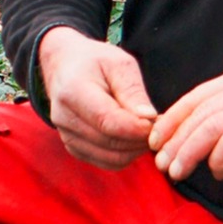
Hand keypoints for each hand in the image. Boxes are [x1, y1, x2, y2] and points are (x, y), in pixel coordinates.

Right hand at [38, 27, 157, 167]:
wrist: (65, 67)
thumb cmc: (95, 61)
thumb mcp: (118, 63)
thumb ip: (133, 90)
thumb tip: (149, 118)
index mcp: (73, 91)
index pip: (108, 121)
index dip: (136, 128)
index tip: (157, 122)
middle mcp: (64, 118)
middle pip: (110, 143)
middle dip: (140, 140)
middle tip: (158, 127)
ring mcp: (66, 136)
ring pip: (110, 158)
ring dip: (135, 150)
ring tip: (147, 132)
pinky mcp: (73, 147)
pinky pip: (106, 162)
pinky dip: (125, 155)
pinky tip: (133, 139)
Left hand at [149, 68, 222, 188]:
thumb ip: (208, 125)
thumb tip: (167, 136)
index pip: (193, 98)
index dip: (169, 121)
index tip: (153, 142)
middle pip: (199, 114)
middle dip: (175, 141)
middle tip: (162, 164)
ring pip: (211, 128)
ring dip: (189, 153)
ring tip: (178, 172)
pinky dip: (218, 161)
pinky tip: (218, 173)